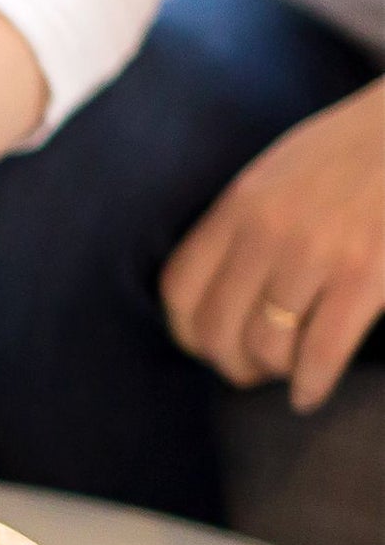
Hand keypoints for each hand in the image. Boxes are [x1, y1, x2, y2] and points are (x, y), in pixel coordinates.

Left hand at [161, 79, 384, 411]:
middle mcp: (269, 229)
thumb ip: (243, 221)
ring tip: (287, 370)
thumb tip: (214, 289)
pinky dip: (310, 386)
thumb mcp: (281, 170)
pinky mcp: (365, 273)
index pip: (179, 291)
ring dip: (275, 372)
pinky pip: (319, 355)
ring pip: (266, 348)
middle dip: (229, 363)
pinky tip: (309, 395)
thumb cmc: (359, 149)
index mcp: (240, 202)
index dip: (186, 332)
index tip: (205, 345)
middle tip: (250, 370)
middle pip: (216, 331)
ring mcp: (316, 252)